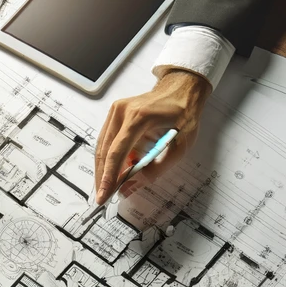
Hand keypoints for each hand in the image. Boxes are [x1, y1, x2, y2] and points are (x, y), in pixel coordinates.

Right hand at [94, 69, 210, 204]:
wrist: (182, 89)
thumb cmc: (184, 114)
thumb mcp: (179, 146)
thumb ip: (156, 169)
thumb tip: (131, 187)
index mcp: (139, 118)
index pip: (117, 152)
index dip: (108, 177)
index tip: (104, 195)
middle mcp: (122, 112)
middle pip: (104, 152)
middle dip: (103, 177)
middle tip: (103, 197)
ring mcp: (116, 111)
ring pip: (102, 147)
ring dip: (104, 169)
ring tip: (107, 188)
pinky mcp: (115, 114)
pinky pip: (107, 141)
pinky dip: (108, 159)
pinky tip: (113, 172)